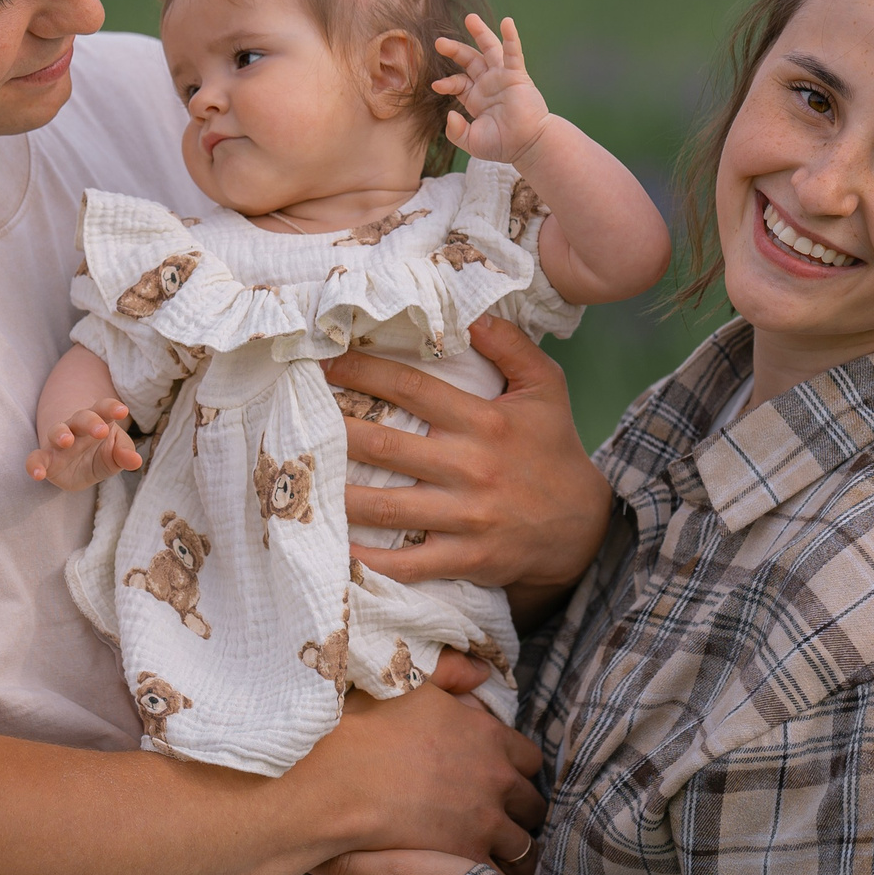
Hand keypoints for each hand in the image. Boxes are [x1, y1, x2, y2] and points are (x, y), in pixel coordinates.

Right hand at [24, 398, 140, 489]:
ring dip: (61, 434)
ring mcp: (59, 442)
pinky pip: (36, 458)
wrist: (77, 464)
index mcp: (98, 420)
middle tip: (100, 430)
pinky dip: (34, 465)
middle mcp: (77, 427)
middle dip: (90, 421)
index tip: (122, 411)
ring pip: (57, 431)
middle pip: (82, 417)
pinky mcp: (47, 459)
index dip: (112, 408)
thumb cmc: (101, 452)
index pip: (104, 408)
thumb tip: (136, 461)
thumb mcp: (116, 454)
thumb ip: (124, 454)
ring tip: (67, 440)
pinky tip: (37, 474)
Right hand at [297, 654, 542, 866]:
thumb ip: (452, 672)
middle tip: (496, 815)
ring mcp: (486, 821)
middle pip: (531, 802)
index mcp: (488, 735)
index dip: (513, 767)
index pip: (529, 758)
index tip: (498, 776)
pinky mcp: (466, 857)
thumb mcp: (408, 682)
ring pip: (523, 843)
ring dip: (510, 846)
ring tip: (491, 852)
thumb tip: (481, 671)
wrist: (333, 783)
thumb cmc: (362, 728)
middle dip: (518, 809)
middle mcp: (497, 778)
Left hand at [326, 318, 613, 620]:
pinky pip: (409, 562)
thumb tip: (472, 312)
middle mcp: (472, 467)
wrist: (583, 526)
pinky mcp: (467, 557)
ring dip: (338, 496)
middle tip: (291, 418)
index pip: (413, 388)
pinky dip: (370, 560)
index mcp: (486, 421)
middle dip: (335, 431)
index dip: (363, 371)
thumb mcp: (546, 387)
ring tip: (298, 480)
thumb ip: (511, 345)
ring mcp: (468, 517)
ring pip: (387, 507)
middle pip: (387, 447)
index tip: (323, 361)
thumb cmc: (553, 448)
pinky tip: (335, 548)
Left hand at [433, 14, 552, 164]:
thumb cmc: (503, 145)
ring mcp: (502, 77)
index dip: (446, 82)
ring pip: (490, 49)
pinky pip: (513, 53)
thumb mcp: (472, 142)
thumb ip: (456, 132)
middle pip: (469, 60)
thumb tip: (449, 115)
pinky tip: (507, 22)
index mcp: (476, 98)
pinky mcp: (517, 76)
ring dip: (481, 33)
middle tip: (439, 41)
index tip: (436, 86)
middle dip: (455, 49)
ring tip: (470, 18)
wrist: (529, 145)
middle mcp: (488, 84)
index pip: (458, 82)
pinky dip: (511, 37)